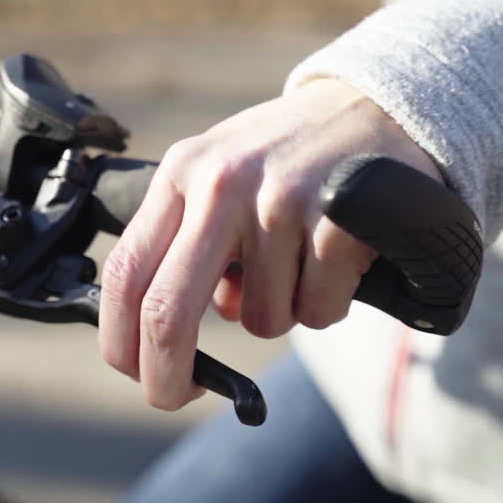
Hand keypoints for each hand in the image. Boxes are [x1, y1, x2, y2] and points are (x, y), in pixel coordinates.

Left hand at [98, 78, 441, 411]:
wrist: (382, 107)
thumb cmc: (291, 159)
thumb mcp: (224, 179)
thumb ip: (190, 246)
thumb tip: (174, 338)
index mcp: (182, 174)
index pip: (124, 273)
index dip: (120, 340)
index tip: (136, 373)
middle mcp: (222, 182)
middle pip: (167, 310)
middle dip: (167, 375)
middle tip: (178, 396)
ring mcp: (281, 199)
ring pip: (261, 319)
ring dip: (285, 314)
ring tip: (305, 263)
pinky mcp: (338, 219)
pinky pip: (318, 309)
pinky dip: (329, 303)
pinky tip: (339, 259)